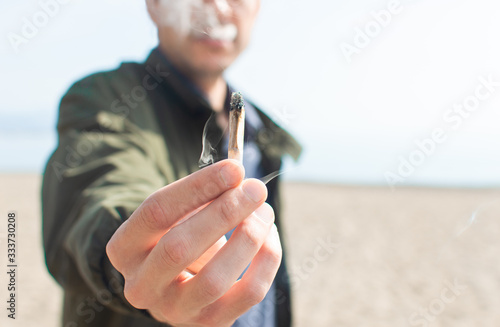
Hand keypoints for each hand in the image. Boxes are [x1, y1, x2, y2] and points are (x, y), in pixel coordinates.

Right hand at [106, 160, 281, 325]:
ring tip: (264, 211)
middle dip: (224, 213)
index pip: (156, 212)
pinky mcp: (209, 322)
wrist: (177, 282)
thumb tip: (238, 178)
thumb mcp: (178, 214)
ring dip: (248, 238)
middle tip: (255, 189)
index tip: (234, 169)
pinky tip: (269, 235)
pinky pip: (248, 293)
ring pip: (214, 280)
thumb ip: (202, 195)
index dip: (199, 187)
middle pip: (179, 247)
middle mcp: (141, 286)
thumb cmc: (179, 235)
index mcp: (124, 249)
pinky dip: (266, 260)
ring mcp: (174, 310)